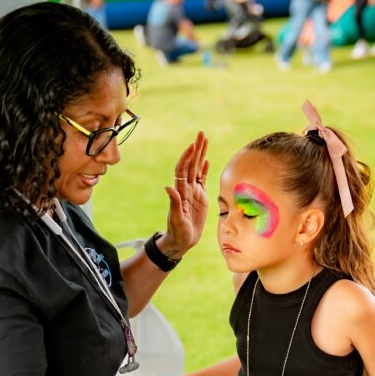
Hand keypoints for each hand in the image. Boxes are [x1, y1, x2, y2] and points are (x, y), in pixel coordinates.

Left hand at [157, 132, 208, 259]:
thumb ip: (174, 203)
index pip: (183, 170)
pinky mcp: (200, 198)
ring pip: (197, 169)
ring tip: (205, 140)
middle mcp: (186, 189)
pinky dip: (204, 169)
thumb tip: (168, 187)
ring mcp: (193, 192)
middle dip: (196, 149)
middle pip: (191, 164)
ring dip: (201, 154)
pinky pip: (202, 180)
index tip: (192, 146)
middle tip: (201, 133)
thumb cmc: (178, 232)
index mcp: (181, 192)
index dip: (187, 157)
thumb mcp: (176, 220)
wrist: (181, 241)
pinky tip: (206, 159)